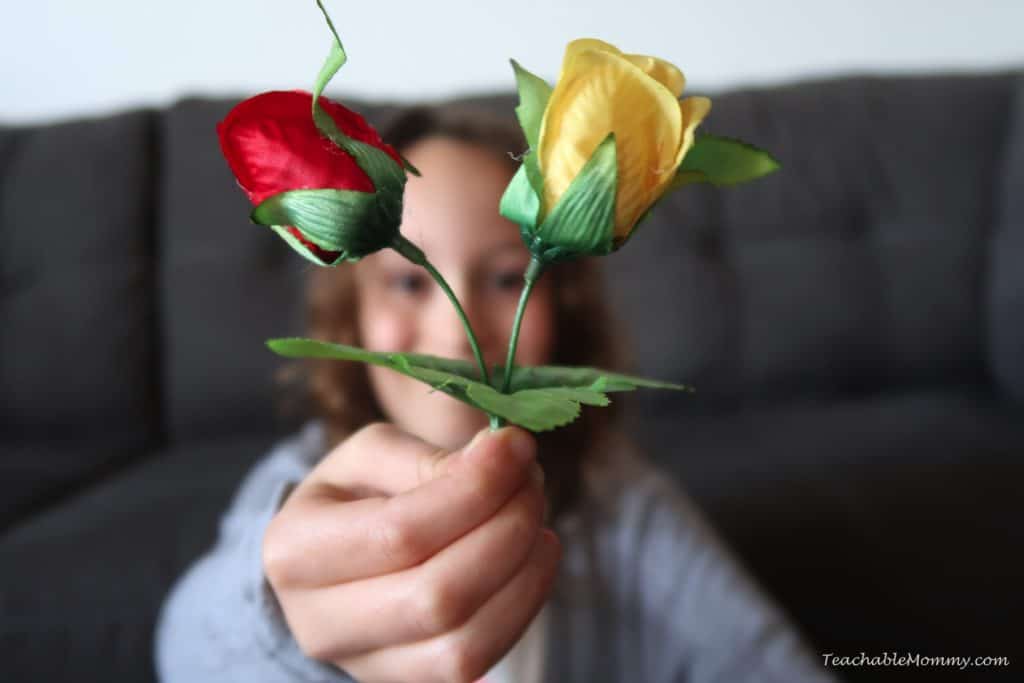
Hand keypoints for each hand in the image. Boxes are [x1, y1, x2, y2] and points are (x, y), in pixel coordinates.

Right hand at [262, 423, 560, 682]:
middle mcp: (319, 623)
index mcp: (295, 551)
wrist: (331, 565)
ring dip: (523, 573)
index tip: (515, 446)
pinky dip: (523, 605)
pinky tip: (533, 556)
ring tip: (537, 518)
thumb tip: (496, 462)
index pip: (402, 532)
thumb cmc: (353, 498)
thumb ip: (424, 457)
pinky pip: (479, 663)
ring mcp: (364, 667)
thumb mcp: (368, 456)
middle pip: (438, 595)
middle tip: (532, 481)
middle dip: (506, 529)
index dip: (475, 489)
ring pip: (464, 642)